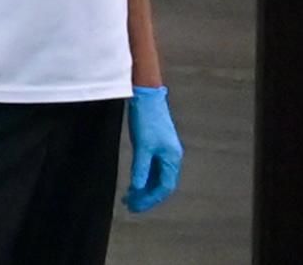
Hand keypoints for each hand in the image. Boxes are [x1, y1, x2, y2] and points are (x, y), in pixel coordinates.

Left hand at [126, 85, 182, 214]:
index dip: (150, 199)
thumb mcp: (142, 147)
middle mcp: (172, 156)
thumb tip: (137, 189)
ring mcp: (166, 150)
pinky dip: (144, 177)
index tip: (135, 207)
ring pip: (158, 177)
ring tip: (129, 196)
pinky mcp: (158, 145)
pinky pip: (154, 168)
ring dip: (145, 188)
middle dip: (147, 196)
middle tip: (130, 205)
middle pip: (162, 184)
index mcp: (172, 158)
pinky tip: (134, 181)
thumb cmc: (146, 120)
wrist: (147, 95)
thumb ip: (140, 169)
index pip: (164, 187)